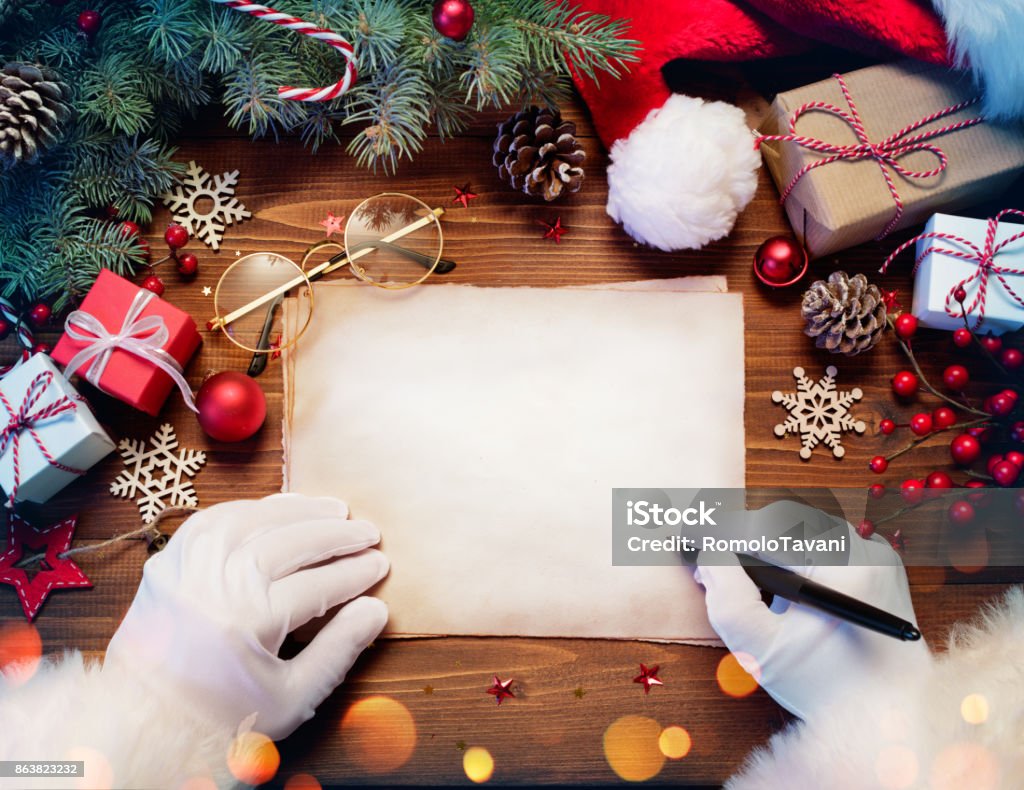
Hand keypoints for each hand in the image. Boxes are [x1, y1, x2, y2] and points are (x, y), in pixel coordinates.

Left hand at [104, 494, 388, 739]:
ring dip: (300, 509)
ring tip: (335, 510)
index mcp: (250, 619)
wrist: (142, 724)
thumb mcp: (292, 699)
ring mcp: (189, 566)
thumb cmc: (219, 718)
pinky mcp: (169, 561)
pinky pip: (215, 517)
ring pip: (255, 517)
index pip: (320, 581)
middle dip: (337, 535)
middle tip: (368, 533)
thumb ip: (339, 650)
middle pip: (292, 541)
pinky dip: (253, 508)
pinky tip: (280, 509)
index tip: (380, 564)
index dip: (356, 571)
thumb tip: (375, 610)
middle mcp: (218, 582)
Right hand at [695, 501, 931, 720]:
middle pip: (785, 520)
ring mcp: (876, 553)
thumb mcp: (761, 651)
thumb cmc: (827, 690)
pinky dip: (793, 550)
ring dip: (766, 541)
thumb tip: (710, 556)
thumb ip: (727, 598)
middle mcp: (866, 551)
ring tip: (739, 572)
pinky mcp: (878, 562)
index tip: (687, 533)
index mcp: (844, 571)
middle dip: (742, 535)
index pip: (766, 530)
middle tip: (709, 559)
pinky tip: (778, 580)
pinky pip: (824, 539)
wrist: (895, 714)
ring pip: (803, 525)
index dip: (720, 530)